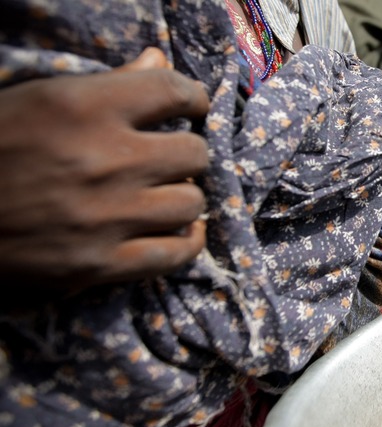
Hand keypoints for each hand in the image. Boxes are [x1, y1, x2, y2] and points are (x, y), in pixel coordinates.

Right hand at [0, 48, 209, 292]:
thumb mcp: (40, 99)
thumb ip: (108, 82)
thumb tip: (159, 59)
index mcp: (83, 106)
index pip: (173, 90)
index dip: (193, 98)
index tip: (192, 107)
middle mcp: (103, 159)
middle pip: (193, 153)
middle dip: (187, 153)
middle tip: (170, 159)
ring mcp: (105, 216)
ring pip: (191, 203)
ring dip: (183, 197)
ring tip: (164, 195)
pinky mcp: (99, 264)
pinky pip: (176, 254)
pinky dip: (187, 242)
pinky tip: (181, 232)